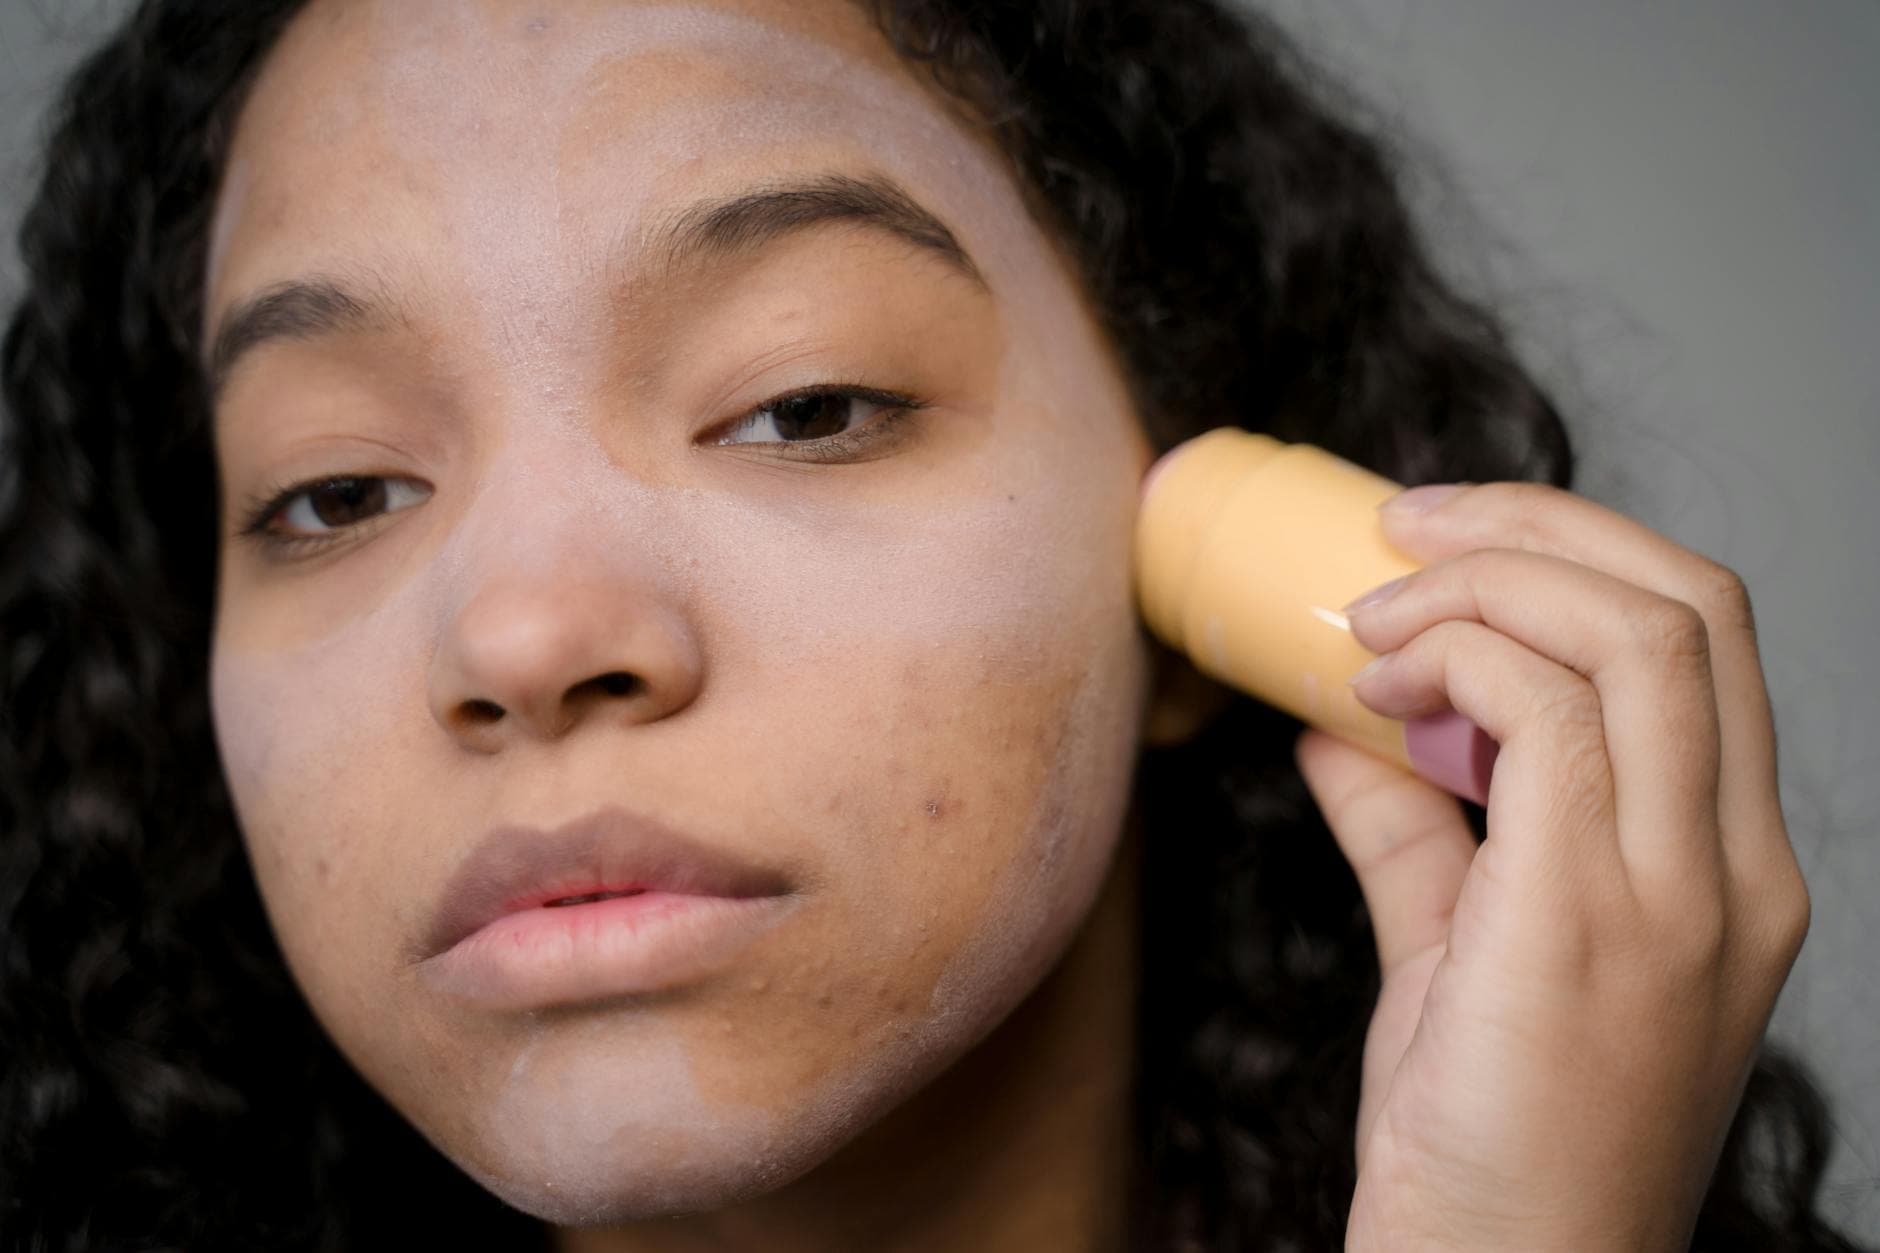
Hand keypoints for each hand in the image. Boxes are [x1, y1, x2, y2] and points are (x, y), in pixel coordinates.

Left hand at [1294, 481, 1810, 1250]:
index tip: (1440, 542)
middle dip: (1535, 524)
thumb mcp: (1459, 953)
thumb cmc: (1488, 1137)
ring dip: (1484, 584)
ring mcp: (1684, 894)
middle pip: (1690, 600)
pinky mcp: (1601, 920)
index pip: (1699, 635)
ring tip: (1373, 620)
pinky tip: (1370, 696)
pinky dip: (1458, 663)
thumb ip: (1415, 832)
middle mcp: (1735, 868)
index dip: (1571, 550)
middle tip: (1400, 529)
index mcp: (1726, 865)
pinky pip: (1555, 716)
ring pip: (1640, 630)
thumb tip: (1338, 729)